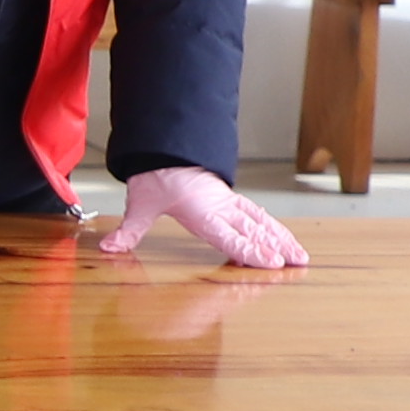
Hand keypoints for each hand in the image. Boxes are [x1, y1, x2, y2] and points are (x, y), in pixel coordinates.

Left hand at [104, 167, 310, 271]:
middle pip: (255, 230)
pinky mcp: (230, 198)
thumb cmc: (155, 175)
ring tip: (300, 256)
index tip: (272, 263)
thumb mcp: (140, 202)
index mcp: (203, 211)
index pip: (230, 236)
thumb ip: (129, 230)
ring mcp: (229, 202)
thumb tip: (109, 248)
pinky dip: (272, 227)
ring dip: (282, 238)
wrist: (164, 146)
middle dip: (278, 248)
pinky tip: (282, 239)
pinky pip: (256, 214)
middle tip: (298, 264)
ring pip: (262, 222)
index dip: (251, 251)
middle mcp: (221, 207)